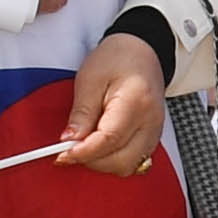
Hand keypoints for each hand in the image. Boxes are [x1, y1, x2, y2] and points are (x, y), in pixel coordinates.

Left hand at [53, 30, 168, 171]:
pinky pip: (133, 161)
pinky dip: (113, 160)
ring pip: (128, 166)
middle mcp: (150, 122)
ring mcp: (154, 132)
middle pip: (120, 160)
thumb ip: (81, 113)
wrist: (142, 51)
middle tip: (70, 149)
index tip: (62, 154)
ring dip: (103, 163)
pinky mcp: (152, 138)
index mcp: (136, 103)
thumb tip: (69, 141)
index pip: (109, 140)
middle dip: (92, 160)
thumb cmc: (117, 59)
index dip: (83, 152)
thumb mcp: (90, 79)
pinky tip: (100, 147)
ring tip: (86, 146)